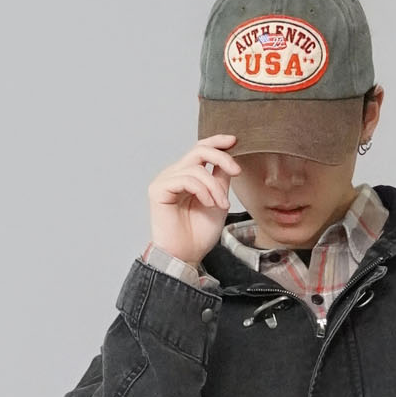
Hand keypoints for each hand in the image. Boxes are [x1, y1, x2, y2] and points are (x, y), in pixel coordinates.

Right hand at [148, 134, 240, 266]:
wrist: (187, 255)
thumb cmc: (200, 234)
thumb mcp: (219, 200)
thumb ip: (221, 178)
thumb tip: (228, 157)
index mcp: (188, 175)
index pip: (200, 149)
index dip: (216, 141)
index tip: (234, 141)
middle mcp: (175, 174)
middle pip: (199, 150)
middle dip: (222, 158)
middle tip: (237, 172)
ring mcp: (165, 181)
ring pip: (196, 168)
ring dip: (214, 186)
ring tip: (221, 205)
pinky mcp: (158, 189)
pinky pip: (185, 178)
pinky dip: (202, 190)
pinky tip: (208, 204)